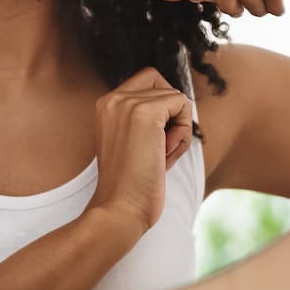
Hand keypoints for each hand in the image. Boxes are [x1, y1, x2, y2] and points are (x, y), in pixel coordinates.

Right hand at [87, 68, 192, 234]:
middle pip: (163, 85)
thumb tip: (179, 102)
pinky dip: (184, 132)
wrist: (120, 208)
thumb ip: (145, 118)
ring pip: (176, 97)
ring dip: (179, 129)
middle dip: (171, 116)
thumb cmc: (131, 184)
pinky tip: (166, 154)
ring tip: (161, 156)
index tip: (152, 142)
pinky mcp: (145, 112)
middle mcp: (113, 98)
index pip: (147, 81)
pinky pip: (183, 104)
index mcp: (106, 105)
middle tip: (160, 147)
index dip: (162, 108)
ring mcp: (127, 103)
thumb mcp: (132, 142)